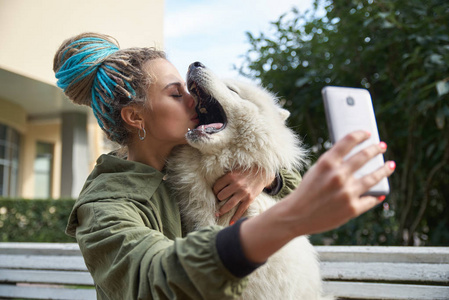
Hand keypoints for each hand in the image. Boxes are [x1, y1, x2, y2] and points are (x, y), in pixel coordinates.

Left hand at [213, 167, 274, 224]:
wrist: (262, 173)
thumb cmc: (246, 171)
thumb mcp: (235, 170)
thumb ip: (227, 177)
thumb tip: (215, 186)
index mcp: (231, 176)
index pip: (217, 187)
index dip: (214, 191)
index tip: (215, 193)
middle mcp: (236, 184)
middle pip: (221, 196)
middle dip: (218, 199)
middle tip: (218, 201)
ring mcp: (243, 193)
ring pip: (229, 205)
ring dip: (222, 210)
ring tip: (218, 213)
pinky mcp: (249, 199)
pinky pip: (240, 210)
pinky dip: (235, 218)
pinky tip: (230, 223)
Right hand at [239, 131, 395, 263]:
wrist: (297, 215)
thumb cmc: (306, 191)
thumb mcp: (315, 171)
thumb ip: (333, 163)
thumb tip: (356, 156)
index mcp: (327, 163)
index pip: (349, 141)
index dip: (360, 135)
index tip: (367, 133)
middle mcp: (338, 176)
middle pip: (364, 156)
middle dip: (375, 149)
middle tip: (382, 146)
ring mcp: (347, 192)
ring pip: (373, 177)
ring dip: (385, 169)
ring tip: (391, 165)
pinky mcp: (352, 208)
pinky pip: (370, 199)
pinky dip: (376, 196)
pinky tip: (381, 193)